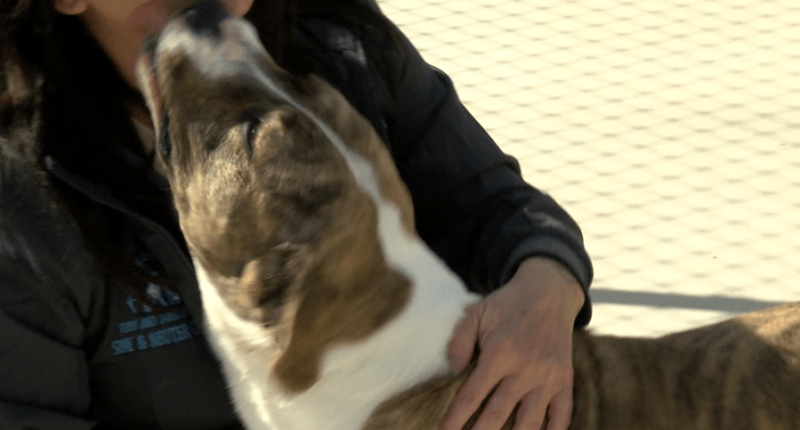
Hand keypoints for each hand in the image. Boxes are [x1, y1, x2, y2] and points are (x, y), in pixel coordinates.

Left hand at [440, 257, 584, 429]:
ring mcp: (548, 377)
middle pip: (497, 415)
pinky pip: (562, 414)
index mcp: (499, 353)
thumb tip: (452, 369)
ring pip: (529, 422)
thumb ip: (460, 339)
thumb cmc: (507, 305)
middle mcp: (525, 368)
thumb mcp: (477, 312)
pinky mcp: (564, 380)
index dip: (455, 419)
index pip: (471, 396)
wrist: (549, 292)